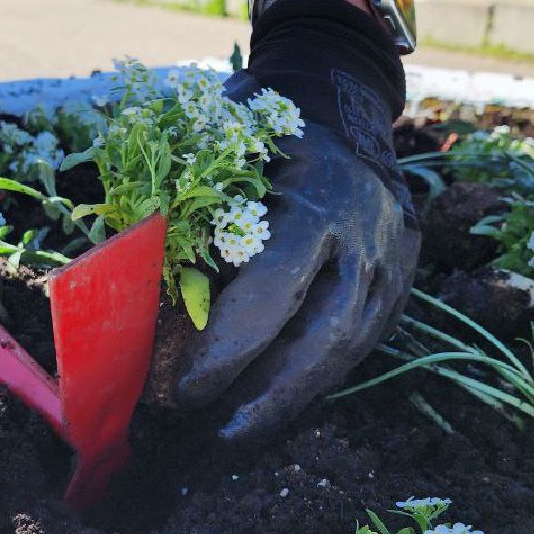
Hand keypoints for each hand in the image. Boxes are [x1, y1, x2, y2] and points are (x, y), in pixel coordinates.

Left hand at [175, 0, 421, 440]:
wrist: (342, 99)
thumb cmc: (258, 127)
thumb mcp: (218, 152)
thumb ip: (187, 219)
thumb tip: (135, 303)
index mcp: (316, 197)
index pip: (273, 289)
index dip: (227, 349)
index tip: (181, 388)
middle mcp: (365, 234)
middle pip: (322, 337)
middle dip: (264, 395)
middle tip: (209, 433)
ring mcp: (391, 261)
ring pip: (347, 351)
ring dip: (289, 401)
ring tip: (234, 435)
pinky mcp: (398, 284)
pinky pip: (358, 347)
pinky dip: (312, 382)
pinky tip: (271, 407)